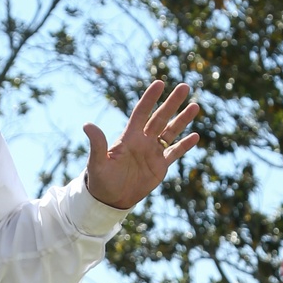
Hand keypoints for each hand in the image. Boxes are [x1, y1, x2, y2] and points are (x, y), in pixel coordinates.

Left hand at [83, 80, 199, 211]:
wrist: (110, 199)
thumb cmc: (101, 180)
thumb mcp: (97, 162)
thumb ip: (97, 144)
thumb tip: (87, 125)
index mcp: (129, 137)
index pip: (141, 113)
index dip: (150, 98)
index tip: (159, 83)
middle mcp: (143, 140)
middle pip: (160, 118)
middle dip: (172, 103)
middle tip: (184, 87)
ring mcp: (153, 152)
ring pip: (170, 132)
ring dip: (182, 120)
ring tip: (195, 106)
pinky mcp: (160, 166)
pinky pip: (174, 152)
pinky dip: (184, 145)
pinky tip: (195, 136)